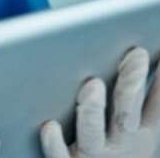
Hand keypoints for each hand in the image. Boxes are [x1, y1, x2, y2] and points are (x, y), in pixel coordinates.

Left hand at [40, 46, 159, 157]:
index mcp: (142, 135)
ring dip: (93, 109)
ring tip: (92, 85)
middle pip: (126, 114)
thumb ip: (150, 101)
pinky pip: (59, 157)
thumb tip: (153, 63)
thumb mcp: (142, 133)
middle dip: (132, 85)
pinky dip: (55, 143)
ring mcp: (95, 157)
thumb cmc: (118, 155)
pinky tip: (49, 126)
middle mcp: (121, 146)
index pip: (155, 106)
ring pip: (93, 134)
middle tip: (135, 56)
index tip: (156, 51)